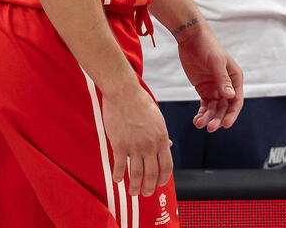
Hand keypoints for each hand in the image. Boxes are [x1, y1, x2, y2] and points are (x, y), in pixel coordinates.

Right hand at [101, 80, 172, 196]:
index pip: (167, 166)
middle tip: (145, 194)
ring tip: (132, 192)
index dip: (163, 178)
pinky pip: (120, 166)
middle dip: (149, 188)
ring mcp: (135, 146)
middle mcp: (150, 145)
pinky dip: (118, 176)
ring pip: (136, 174)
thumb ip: (162, 135)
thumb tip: (168, 146)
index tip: (159, 184)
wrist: (124, 92)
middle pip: (152, 174)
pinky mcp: (119, 145)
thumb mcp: (158, 119)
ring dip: (134, 187)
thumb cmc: (140, 102)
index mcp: (161, 138)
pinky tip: (117, 180)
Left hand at [174, 20, 243, 132]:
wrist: (191, 38)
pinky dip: (202, 113)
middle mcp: (227, 85)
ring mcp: (215, 88)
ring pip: (214, 108)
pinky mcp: (204, 89)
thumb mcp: (215, 62)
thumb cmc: (207, 46)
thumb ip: (222, 79)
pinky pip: (205, 105)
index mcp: (235, 78)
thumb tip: (230, 96)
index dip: (232, 114)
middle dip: (218, 118)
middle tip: (210, 128)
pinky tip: (197, 120)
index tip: (226, 125)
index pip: (237, 100)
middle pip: (225, 107)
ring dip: (209, 117)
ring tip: (199, 124)